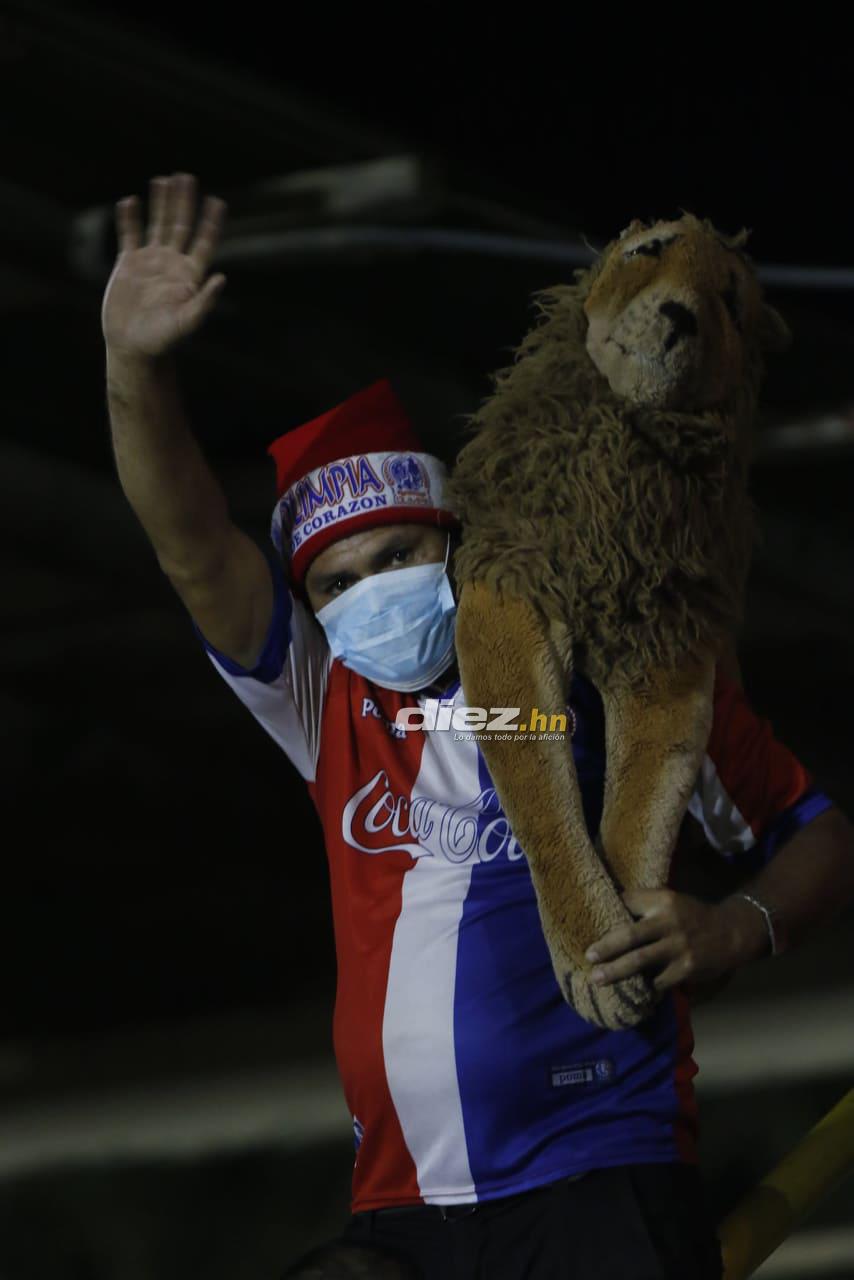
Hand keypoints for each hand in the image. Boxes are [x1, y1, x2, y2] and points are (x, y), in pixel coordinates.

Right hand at [102, 173, 226, 357]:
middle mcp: (172, 264)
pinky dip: (129, 219)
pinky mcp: (129, 264)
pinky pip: (129, 235)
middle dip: (184, 202)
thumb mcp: (186, 322)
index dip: (211, 222)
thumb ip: (204, 301)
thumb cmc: (162, 340)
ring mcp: (150, 262)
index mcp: (189, 276)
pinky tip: (130, 201)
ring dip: (161, 203)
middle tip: (187, 177)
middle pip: (181, 226)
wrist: (132, 346)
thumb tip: (221, 278)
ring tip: (163, 179)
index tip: (217, 201)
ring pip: (158, 225)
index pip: (203, 242)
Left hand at [583, 888, 768, 994]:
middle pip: (630, 935)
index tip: (587, 922)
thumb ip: (645, 903)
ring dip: (616, 971)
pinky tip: (630, 991)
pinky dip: (643, 986)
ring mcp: (678, 947)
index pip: (628, 902)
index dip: (609, 911)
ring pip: (640, 961)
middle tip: (589, 957)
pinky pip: (658, 981)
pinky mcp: (686, 968)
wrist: (730, 932)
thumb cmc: (691, 916)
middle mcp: (669, 922)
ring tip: (598, 979)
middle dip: (606, 948)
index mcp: (662, 900)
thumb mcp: (670, 900)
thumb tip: (608, 908)